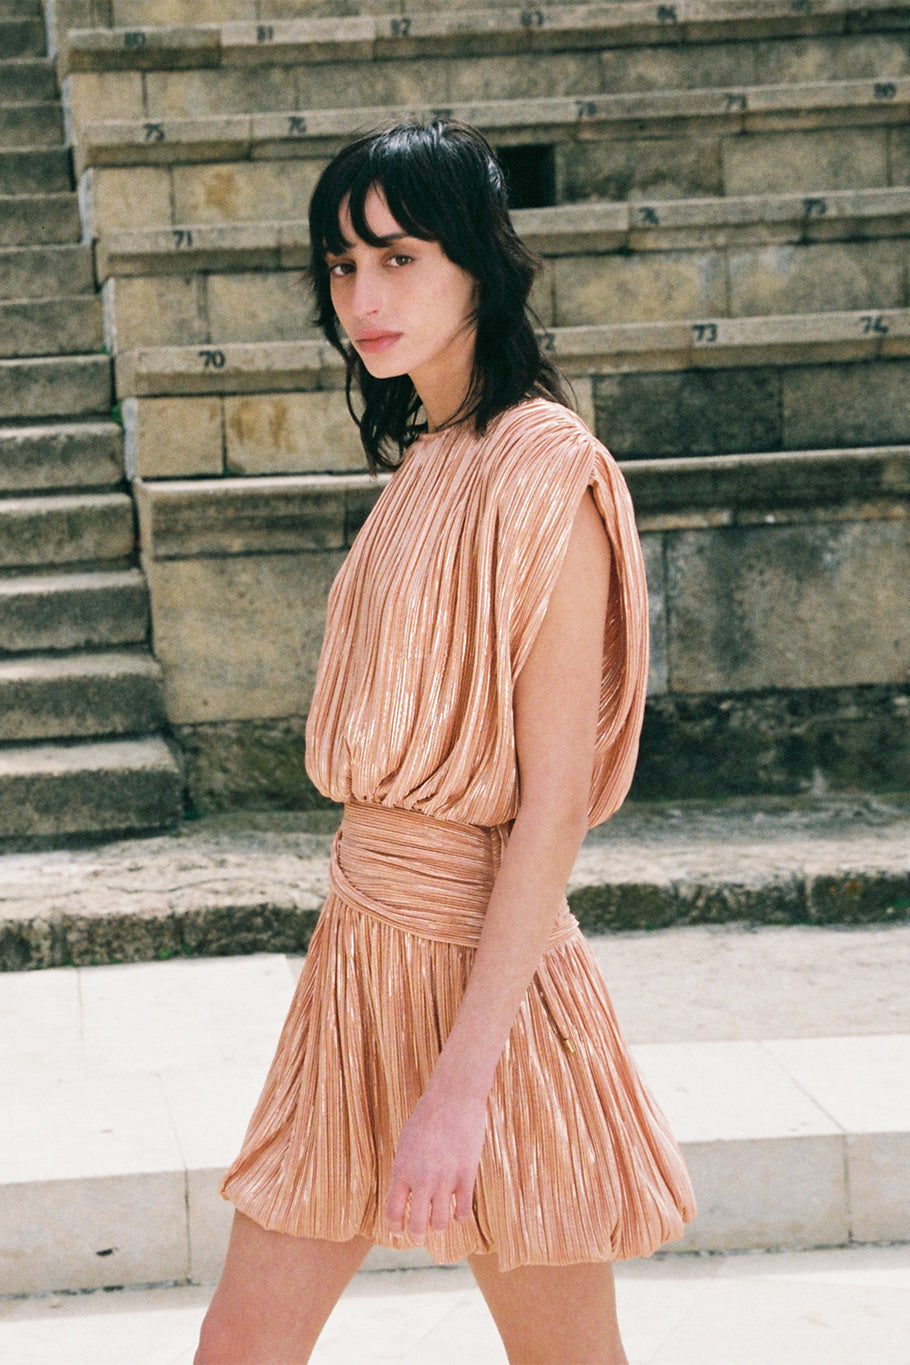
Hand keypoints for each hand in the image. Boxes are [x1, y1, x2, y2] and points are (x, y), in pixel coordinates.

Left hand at [385, 1085, 487, 1242]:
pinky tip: (458, 1211)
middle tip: (419, 1237)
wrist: (453, 1097)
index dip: (395, 1228)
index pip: (393, 1213)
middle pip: (417, 1226)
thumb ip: (404, 1171)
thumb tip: (404, 1196)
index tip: (399, 1233)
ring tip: (438, 1223)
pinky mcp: (466, 1176)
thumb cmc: (427, 1116)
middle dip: (417, 1237)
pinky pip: (463, 1211)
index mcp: (402, 1171)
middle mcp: (422, 1180)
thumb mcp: (406, 1143)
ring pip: (440, 1224)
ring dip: (438, 1226)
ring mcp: (445, 1180)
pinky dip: (460, 1216)